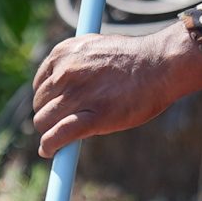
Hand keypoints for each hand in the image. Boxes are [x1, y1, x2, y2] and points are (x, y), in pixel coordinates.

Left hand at [31, 25, 201, 156]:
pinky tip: (50, 151)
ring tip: (56, 141)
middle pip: (40, 104)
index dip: (47, 98)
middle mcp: (65, 72)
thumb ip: (77, 64)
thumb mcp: (97, 49)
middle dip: (48, 116)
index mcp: (64, 53)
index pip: (41, 83)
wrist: (161, 65)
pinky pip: (58, 136)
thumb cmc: (136, 58)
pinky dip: (50, 146)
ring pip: (45, 122)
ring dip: (49, 133)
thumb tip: (66, 85)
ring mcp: (78, 95)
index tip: (54, 108)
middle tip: (60, 125)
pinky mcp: (92, 117)